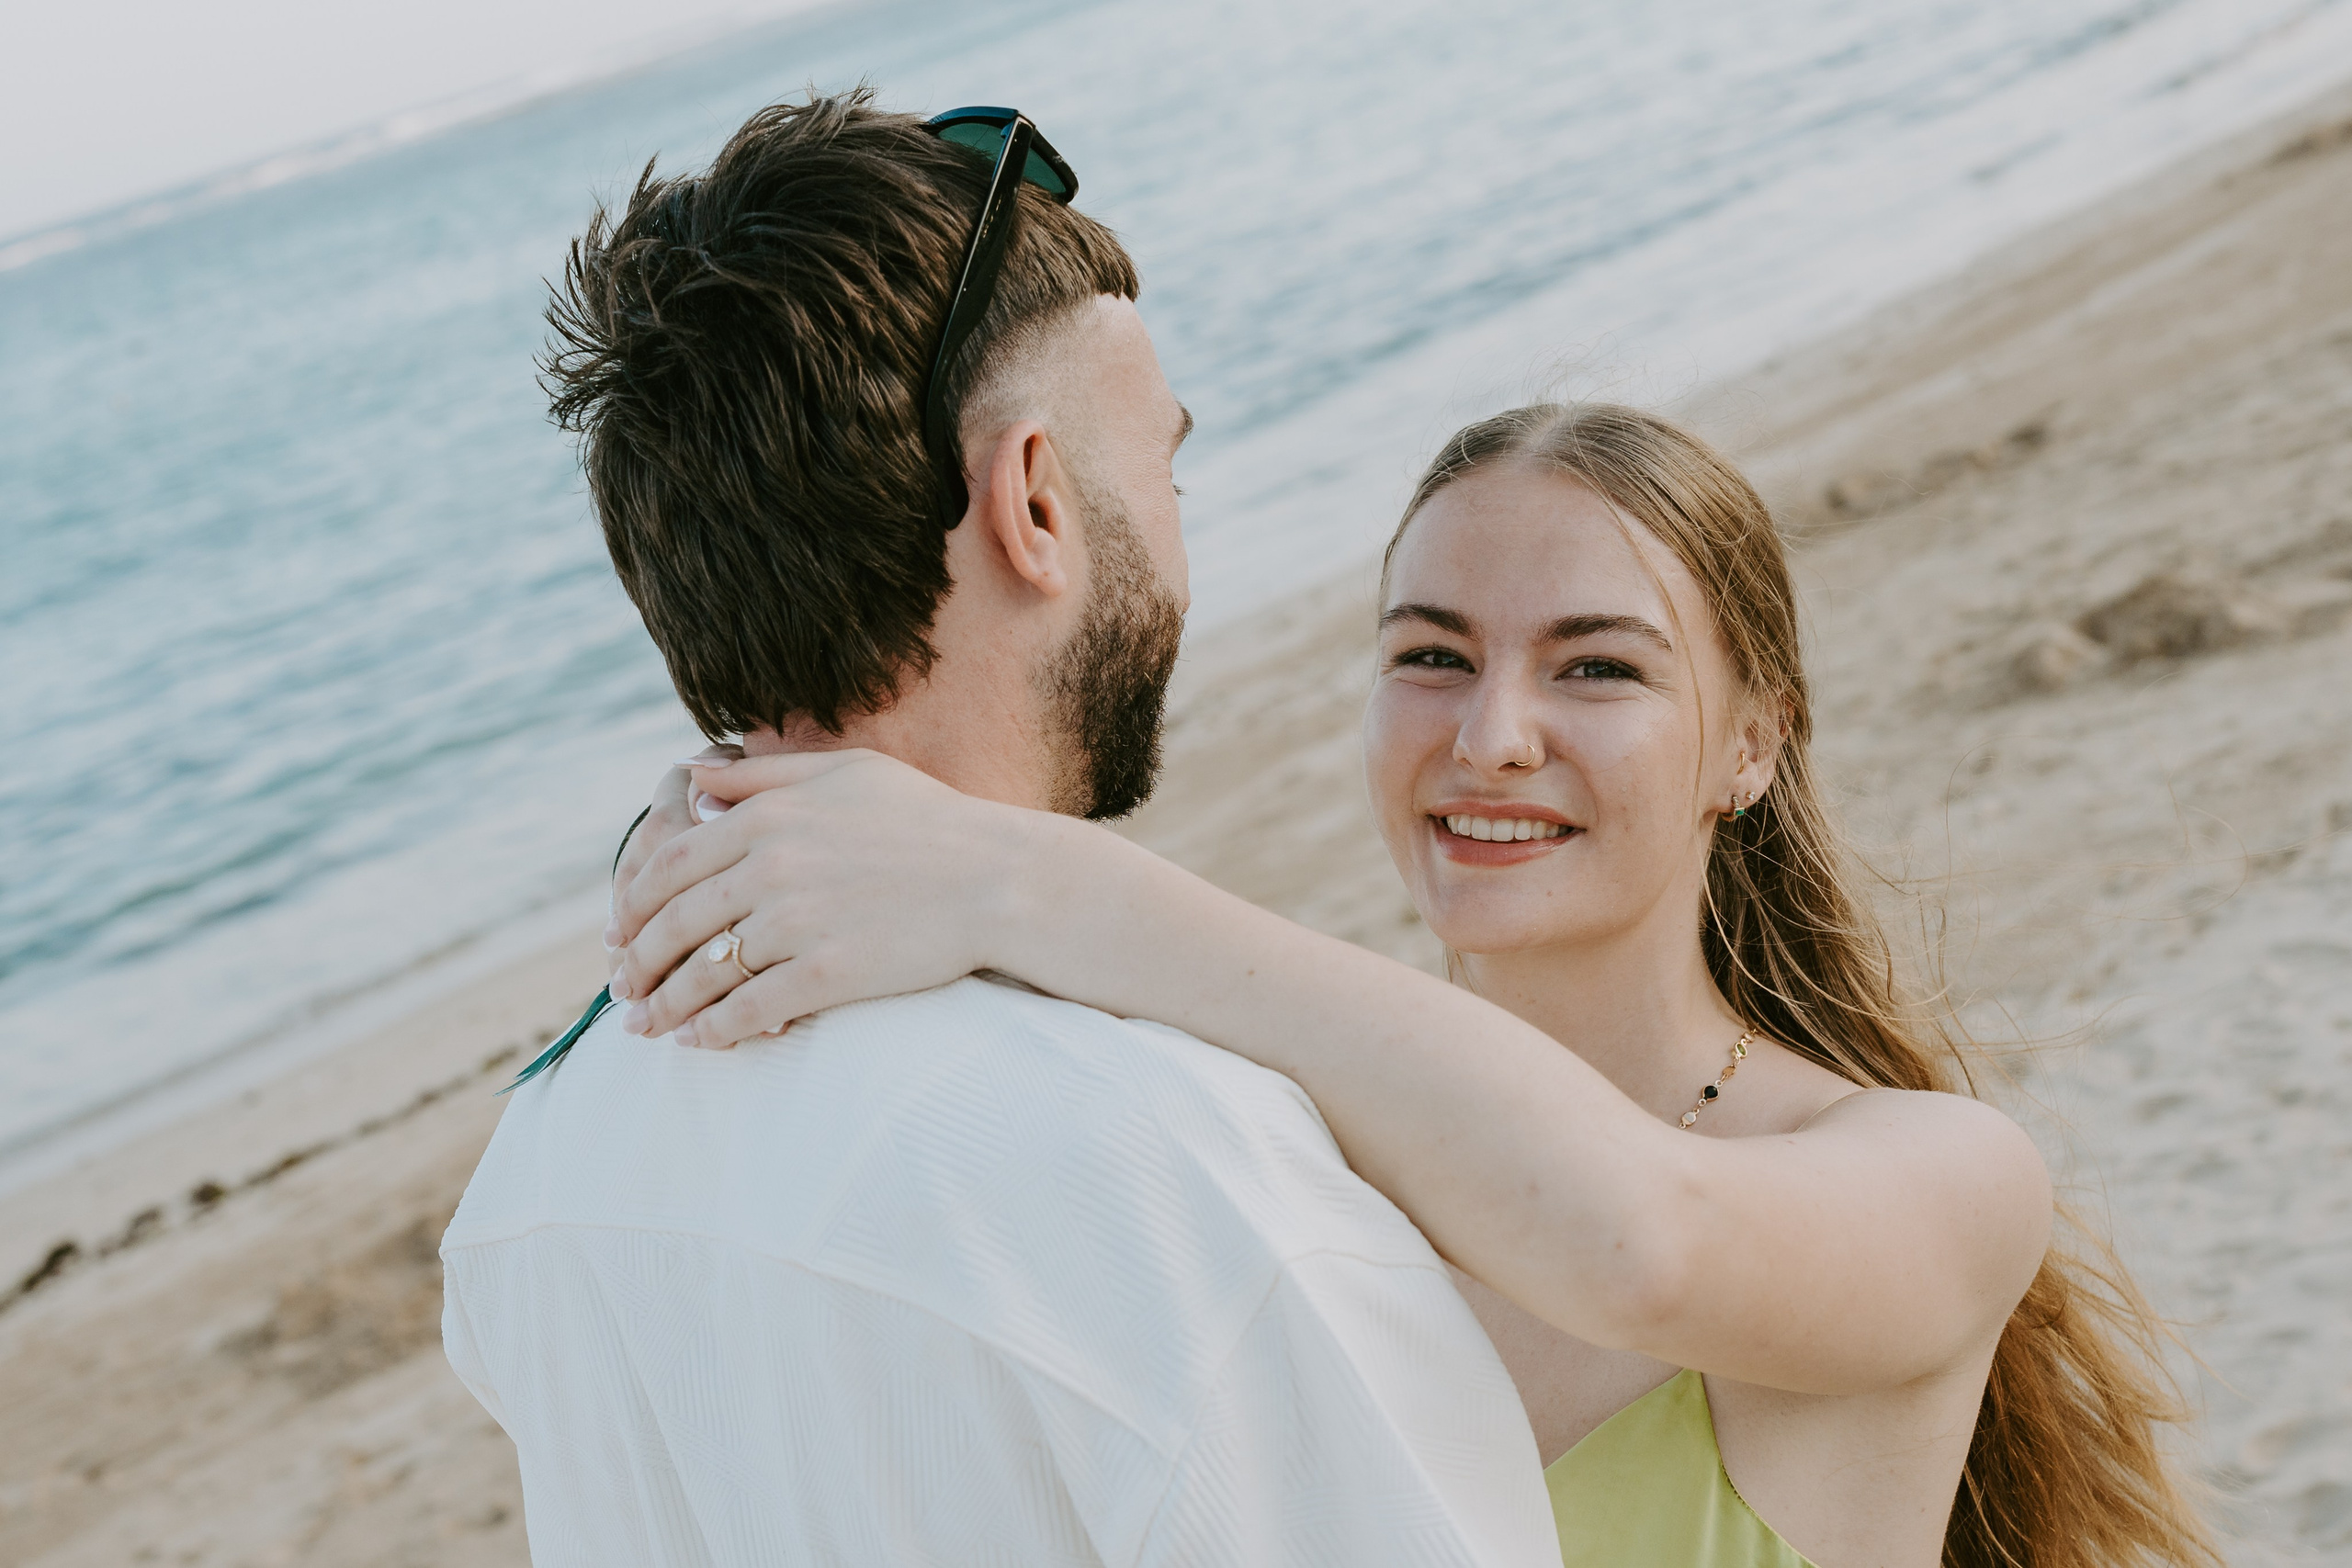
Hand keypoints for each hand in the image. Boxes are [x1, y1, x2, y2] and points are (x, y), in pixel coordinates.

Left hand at [605, 749, 1040, 1047]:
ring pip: (705, 972)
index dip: (632, 905)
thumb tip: (691, 783)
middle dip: (637, 963)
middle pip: (675, 924)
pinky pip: (750, 1010)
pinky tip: (697, 1043)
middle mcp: (772, 866)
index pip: (671, 865)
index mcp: (768, 816)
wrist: (1000, 877)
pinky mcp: (828, 974)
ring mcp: (798, 922)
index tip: (617, 932)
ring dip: (664, 1006)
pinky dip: (713, 1031)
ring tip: (642, 1029)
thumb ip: (761, 776)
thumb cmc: (928, 818)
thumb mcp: (844, 771)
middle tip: (619, 989)